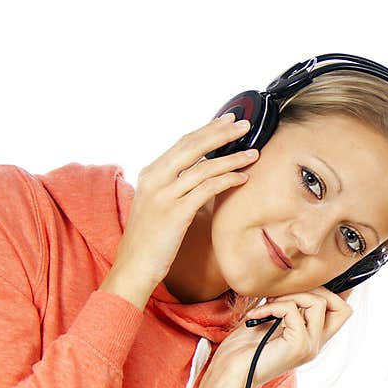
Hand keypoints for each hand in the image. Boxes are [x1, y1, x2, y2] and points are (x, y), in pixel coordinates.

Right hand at [113, 113, 259, 287]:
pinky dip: (226, 180)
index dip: (207, 129)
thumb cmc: (151, 239)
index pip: (183, 143)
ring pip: (203, 167)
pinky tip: (242, 178)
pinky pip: (206, 189)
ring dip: (232, 158)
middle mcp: (155, 179)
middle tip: (245, 124)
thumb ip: (175, 186)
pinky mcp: (175, 213)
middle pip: (193, 146)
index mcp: (150, 173)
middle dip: (221, 133)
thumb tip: (202, 173)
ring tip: (253, 153)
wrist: (134, 266)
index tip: (228, 120)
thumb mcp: (158, 204)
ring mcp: (164, 195)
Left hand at [197, 287, 353, 387]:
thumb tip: (293, 283)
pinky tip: (256, 316)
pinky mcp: (298, 345)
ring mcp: (310, 346)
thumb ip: (286, 307)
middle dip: (315, 290)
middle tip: (286, 296)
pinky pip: (292, 309)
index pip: (342, 312)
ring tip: (269, 305)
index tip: (295, 291)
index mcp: (311, 339)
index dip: (326, 293)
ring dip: (290, 296)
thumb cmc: (243, 350)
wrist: (230, 374)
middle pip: (343, 308)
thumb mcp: (270, 322)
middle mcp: (315, 344)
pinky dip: (272, 306)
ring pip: (318, 303)